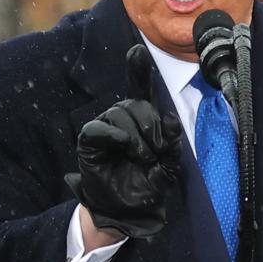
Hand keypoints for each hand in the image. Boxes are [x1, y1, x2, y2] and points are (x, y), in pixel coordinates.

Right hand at [65, 46, 182, 238]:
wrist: (127, 211)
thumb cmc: (147, 185)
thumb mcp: (168, 166)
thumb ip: (172, 143)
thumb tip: (170, 118)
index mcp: (142, 120)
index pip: (140, 89)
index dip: (137, 69)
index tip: (137, 50)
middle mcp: (123, 118)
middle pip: (137, 105)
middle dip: (153, 127)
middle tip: (156, 152)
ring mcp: (105, 127)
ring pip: (120, 114)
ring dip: (137, 136)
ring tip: (142, 157)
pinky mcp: (90, 140)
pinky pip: (99, 127)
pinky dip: (114, 134)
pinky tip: (121, 144)